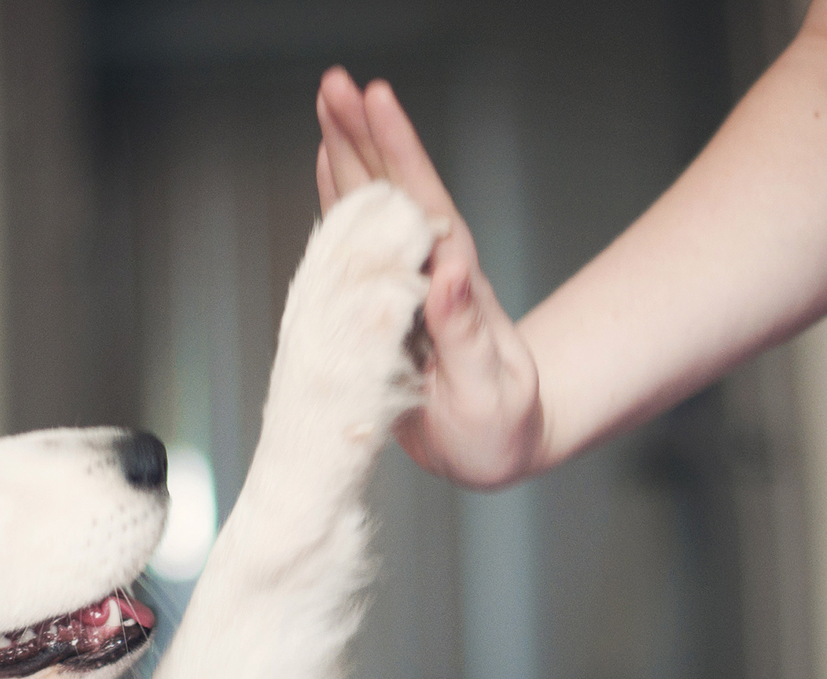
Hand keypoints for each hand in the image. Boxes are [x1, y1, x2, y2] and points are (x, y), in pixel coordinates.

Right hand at [316, 67, 544, 488]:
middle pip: (394, 190)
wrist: (497, 448)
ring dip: (349, 154)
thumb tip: (449, 271)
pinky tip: (327, 170)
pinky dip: (339, 202)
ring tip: (326, 104)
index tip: (378, 101)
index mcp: (456, 285)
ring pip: (374, 206)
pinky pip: (358, 241)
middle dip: (364, 135)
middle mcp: (432, 271)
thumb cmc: (501, 427)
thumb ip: (466, 333)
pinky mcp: (387, 301)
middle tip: (334, 82)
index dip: (400, 154)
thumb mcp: (487, 389)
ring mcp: (409, 281)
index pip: (425, 205)